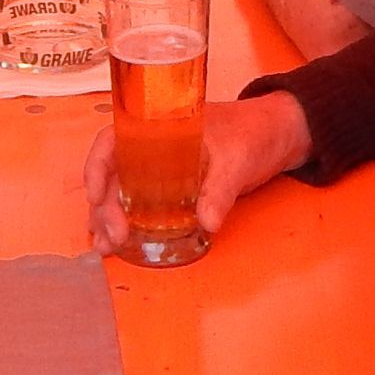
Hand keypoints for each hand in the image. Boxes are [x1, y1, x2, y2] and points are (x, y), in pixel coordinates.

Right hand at [85, 86, 310, 257]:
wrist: (279, 135)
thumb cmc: (255, 133)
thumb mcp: (238, 159)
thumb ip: (220, 189)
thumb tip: (206, 223)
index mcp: (158, 127)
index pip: (112, 141)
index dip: (96, 167)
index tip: (95, 197)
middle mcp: (151, 147)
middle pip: (112, 174)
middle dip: (104, 207)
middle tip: (114, 237)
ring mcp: (160, 169)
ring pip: (121, 191)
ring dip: (109, 219)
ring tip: (106, 248)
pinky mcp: (173, 188)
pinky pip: (142, 202)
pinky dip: (129, 221)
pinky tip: (122, 243)